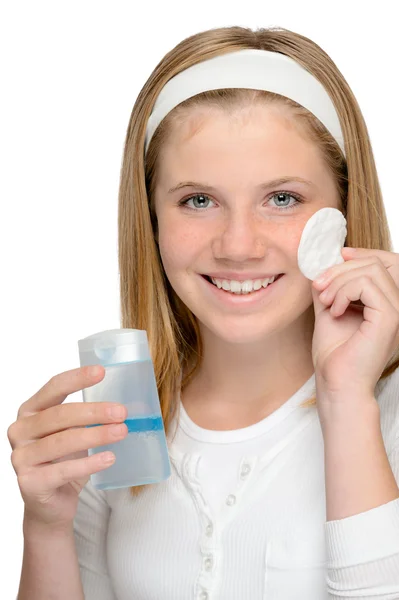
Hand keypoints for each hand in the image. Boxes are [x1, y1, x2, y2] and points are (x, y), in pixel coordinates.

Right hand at [7, 366, 127, 529]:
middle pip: (59, 415)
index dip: (77, 378)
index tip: (101, 371)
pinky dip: (89, 463)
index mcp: (30, 411)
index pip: (53, 388)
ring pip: (62, 441)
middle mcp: (20, 431)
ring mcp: (21, 457)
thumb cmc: (64, 461)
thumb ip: (88, 417)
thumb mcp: (74, 433)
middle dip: (94, 412)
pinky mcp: (29, 483)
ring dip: (96, 435)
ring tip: (121, 432)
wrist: (52, 503)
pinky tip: (108, 458)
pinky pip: (63, 470)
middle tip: (121, 412)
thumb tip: (124, 407)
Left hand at [311, 247, 398, 401]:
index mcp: (385, 304)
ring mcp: (396, 311)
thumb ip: (330, 288)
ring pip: (370, 270)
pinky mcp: (389, 318)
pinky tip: (334, 310)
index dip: (358, 255)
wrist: (336, 383)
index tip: (333, 261)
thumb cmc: (334, 355)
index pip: (381, 264)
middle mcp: (396, 306)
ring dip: (339, 281)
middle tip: (319, 288)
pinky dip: (344, 292)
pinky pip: (367, 284)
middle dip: (340, 270)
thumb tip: (323, 265)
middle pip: (374, 263)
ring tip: (326, 302)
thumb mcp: (329, 310)